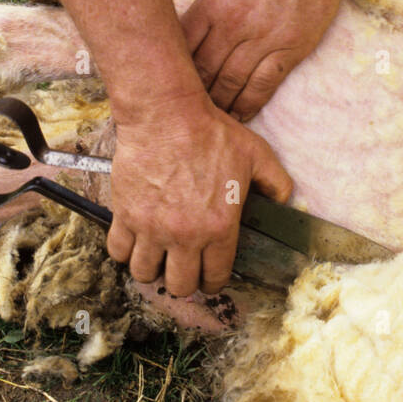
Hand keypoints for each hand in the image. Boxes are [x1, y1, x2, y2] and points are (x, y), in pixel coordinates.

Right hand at [106, 92, 292, 296]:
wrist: (166, 115)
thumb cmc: (211, 133)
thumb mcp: (257, 154)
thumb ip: (277, 183)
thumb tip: (284, 202)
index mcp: (219, 227)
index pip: (215, 278)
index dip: (214, 281)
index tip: (209, 275)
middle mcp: (185, 236)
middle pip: (180, 286)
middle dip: (184, 281)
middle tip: (183, 267)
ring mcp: (151, 228)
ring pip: (145, 274)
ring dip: (152, 269)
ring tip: (157, 255)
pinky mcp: (126, 215)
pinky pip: (118, 252)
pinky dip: (124, 250)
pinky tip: (134, 239)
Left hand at [171, 0, 345, 119]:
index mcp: (212, 2)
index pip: (182, 46)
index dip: (172, 67)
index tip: (170, 79)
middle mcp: (233, 25)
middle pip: (202, 71)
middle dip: (192, 92)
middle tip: (186, 106)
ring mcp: (262, 39)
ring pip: (230, 84)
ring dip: (218, 104)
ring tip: (211, 117)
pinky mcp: (288, 50)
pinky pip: (263, 86)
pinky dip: (248, 106)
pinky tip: (240, 116)